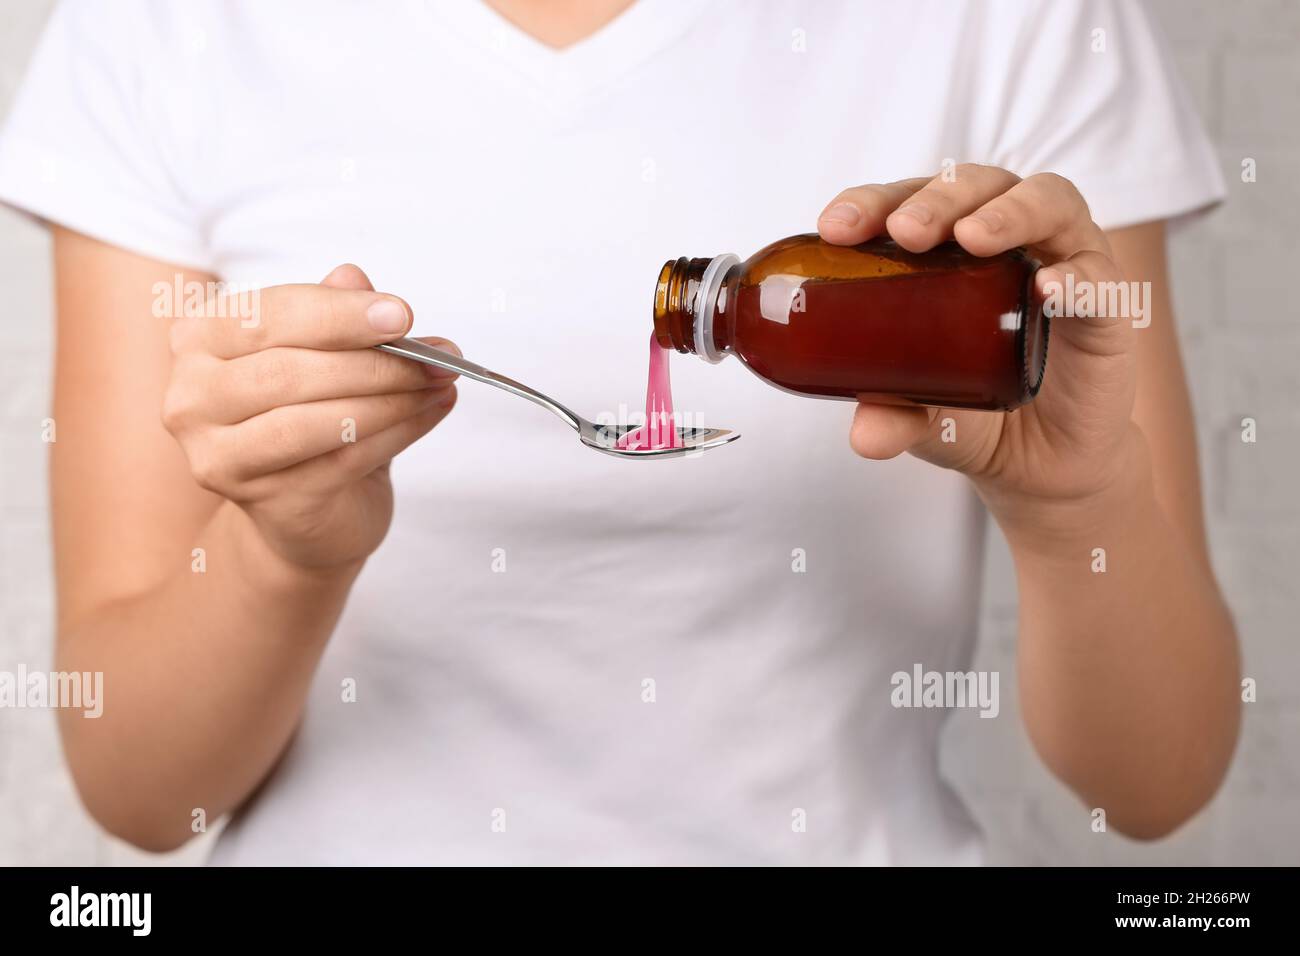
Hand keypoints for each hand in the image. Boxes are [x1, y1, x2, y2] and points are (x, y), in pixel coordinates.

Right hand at [162, 263, 457, 569]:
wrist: (303, 510)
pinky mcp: (264, 501)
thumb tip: (357, 279)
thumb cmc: (309, 415)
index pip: (268, 316)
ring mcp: (220, 456)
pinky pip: (342, 460)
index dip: (339, 313)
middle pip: (290, 371)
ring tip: (439, 382)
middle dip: (374, 362)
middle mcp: (192, 398)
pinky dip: (397, 433)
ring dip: (390, 399)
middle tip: (437, 356)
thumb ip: (333, 314)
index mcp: (199, 341)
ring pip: (314, 420)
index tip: (402, 314)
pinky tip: (430, 411)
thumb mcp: (323, 354)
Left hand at [818, 165, 1140, 527]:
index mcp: (949, 252)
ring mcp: (1065, 264)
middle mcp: (1009, 242)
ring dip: (1008, 213)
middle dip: (938, 199)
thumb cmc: (974, 416)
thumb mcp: (921, 419)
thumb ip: (893, 417)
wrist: (1042, 467)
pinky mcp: (1110, 309)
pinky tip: (1049, 288)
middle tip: (906, 231)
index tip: (835, 227)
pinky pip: (1101, 278)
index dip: (875, 202)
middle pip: (978, 186)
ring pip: (1048, 203)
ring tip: (973, 237)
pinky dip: (1077, 276)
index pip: (911, 202)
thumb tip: (865, 437)